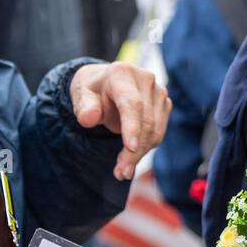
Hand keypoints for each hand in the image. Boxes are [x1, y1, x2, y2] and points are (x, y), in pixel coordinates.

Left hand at [69, 61, 170, 180]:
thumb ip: (84, 107)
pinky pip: (158, 133)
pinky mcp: (165, 104)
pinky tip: (131, 158)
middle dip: (134, 151)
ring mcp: (158, 91)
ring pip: (155, 131)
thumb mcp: (81, 96)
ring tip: (122, 170)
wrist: (106, 85)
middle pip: (145, 121)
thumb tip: (87, 118)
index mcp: (122, 73)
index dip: (132, 126)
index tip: (131, 147)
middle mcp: (145, 79)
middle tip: (120, 173)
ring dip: (140, 154)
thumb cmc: (93, 92)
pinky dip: (145, 149)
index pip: (132, 104)